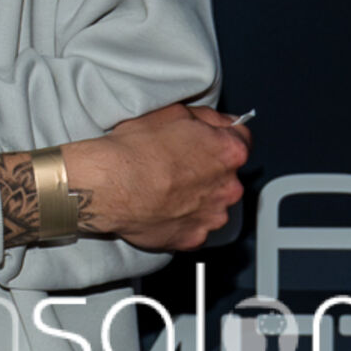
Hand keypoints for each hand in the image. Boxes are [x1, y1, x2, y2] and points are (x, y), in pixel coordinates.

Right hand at [61, 103, 250, 250]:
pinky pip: (194, 227)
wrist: (108, 185)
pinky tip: (160, 208)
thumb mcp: (171, 112)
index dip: (220, 136)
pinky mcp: (194, 237)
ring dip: (197, 197)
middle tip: (177, 164)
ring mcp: (213, 215)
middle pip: (227, 175)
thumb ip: (205, 118)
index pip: (242, 138)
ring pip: (213, 204)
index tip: (207, 140)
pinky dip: (182, 219)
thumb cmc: (135, 150)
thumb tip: (218, 122)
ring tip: (165, 189)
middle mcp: (229, 186)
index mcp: (229, 151)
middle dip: (208, 170)